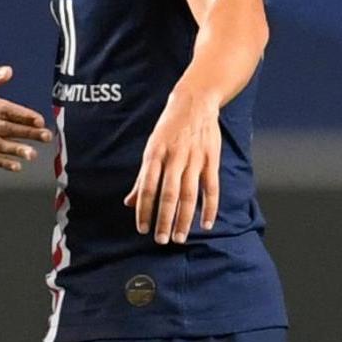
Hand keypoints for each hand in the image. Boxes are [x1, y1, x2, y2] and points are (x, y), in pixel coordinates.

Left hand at [127, 85, 221, 242]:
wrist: (195, 101)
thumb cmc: (169, 128)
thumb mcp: (151, 148)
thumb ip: (143, 177)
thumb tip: (130, 203)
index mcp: (154, 155)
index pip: (147, 187)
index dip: (144, 209)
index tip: (142, 228)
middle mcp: (174, 158)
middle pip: (168, 194)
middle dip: (164, 219)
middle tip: (161, 240)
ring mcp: (194, 158)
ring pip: (189, 194)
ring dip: (184, 218)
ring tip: (179, 237)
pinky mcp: (211, 159)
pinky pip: (211, 187)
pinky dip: (209, 207)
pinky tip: (205, 223)